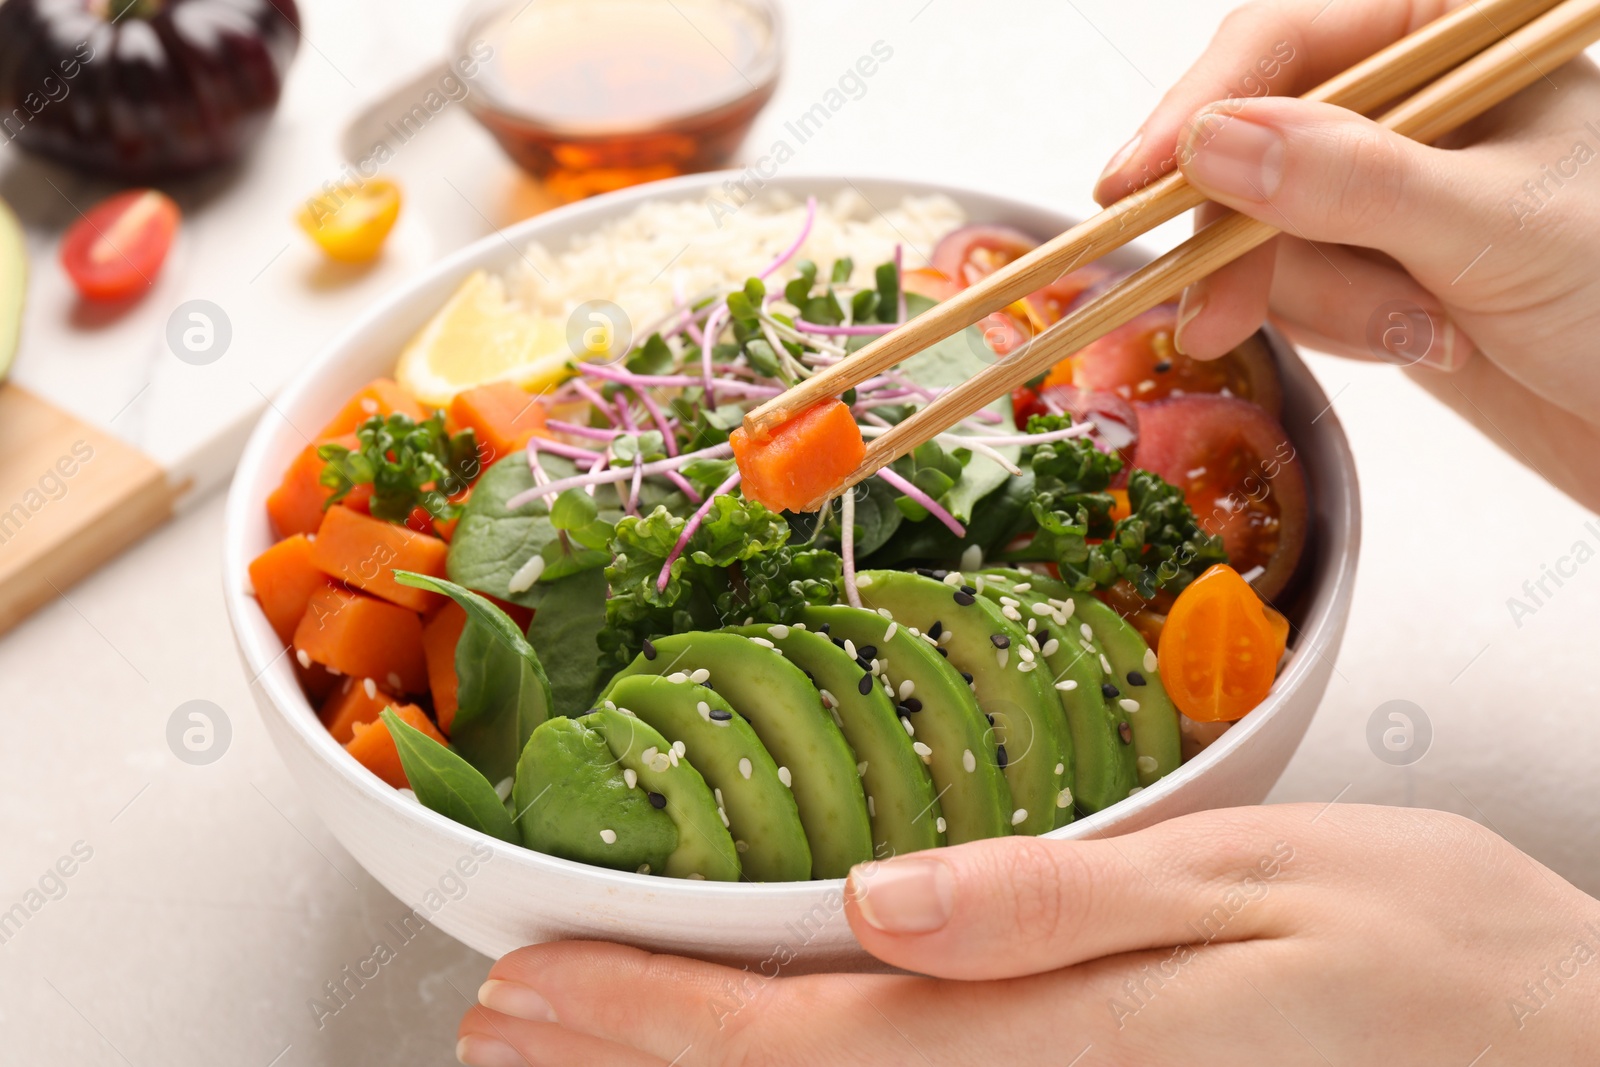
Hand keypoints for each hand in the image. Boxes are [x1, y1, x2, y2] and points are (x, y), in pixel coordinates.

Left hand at [454, 804, 1599, 1064]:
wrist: (1556, 1058)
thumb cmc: (1438, 963)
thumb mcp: (1268, 889)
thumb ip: (1068, 903)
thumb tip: (885, 899)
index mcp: (1057, 1032)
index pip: (801, 1038)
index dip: (648, 1017)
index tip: (528, 987)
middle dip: (630, 1060)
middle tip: (498, 1027)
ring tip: (568, 1050)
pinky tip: (756, 1055)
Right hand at [1094, 0, 1599, 510]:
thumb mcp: (1491, 225)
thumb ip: (1348, 183)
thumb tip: (1208, 147)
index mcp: (1455, 33)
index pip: (1284, 42)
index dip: (1195, 110)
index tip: (1128, 185)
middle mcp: (1413, 98)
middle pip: (1250, 145)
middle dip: (1252, 242)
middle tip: (1215, 319)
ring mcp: (1391, 184)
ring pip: (1265, 228)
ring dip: (1325, 300)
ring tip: (1425, 335)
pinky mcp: (1377, 260)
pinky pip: (1297, 286)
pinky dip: (1342, 327)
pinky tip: (1424, 344)